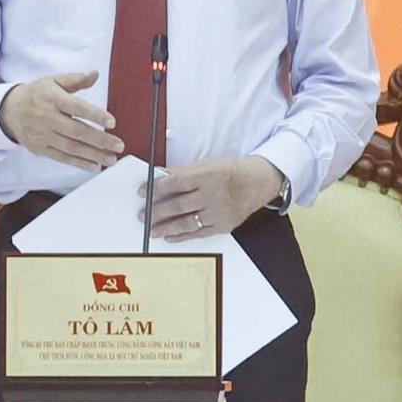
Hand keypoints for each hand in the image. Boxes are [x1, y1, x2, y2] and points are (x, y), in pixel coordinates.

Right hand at [0, 71, 124, 171]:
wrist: (9, 110)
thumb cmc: (37, 94)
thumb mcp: (53, 81)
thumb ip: (76, 80)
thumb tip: (95, 74)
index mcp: (53, 98)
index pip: (77, 107)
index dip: (95, 115)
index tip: (112, 122)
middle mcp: (48, 118)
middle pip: (77, 131)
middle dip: (100, 140)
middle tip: (118, 145)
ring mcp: (44, 135)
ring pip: (71, 147)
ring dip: (93, 155)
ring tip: (111, 159)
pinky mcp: (41, 149)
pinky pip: (62, 158)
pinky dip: (79, 163)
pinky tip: (95, 165)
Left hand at [139, 157, 284, 241]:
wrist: (259, 182)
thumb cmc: (231, 171)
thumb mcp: (207, 164)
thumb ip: (183, 172)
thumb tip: (159, 176)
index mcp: (208, 175)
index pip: (175, 183)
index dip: (156, 188)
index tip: (142, 191)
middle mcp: (213, 195)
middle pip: (178, 205)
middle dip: (156, 211)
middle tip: (142, 214)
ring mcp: (219, 213)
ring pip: (186, 223)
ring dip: (165, 227)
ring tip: (151, 229)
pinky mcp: (223, 226)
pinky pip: (198, 234)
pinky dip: (182, 236)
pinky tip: (169, 236)